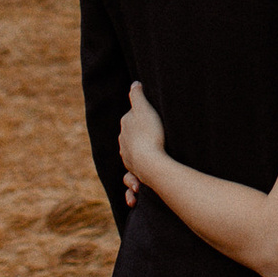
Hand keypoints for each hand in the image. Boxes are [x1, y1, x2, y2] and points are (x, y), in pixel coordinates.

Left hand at [119, 80, 168, 197]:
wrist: (150, 163)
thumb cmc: (150, 134)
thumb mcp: (145, 109)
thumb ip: (138, 96)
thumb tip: (134, 83)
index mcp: (125, 128)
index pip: (130, 120)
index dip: (140, 118)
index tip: (150, 119)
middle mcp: (124, 145)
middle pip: (130, 140)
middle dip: (137, 141)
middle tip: (154, 139)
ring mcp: (129, 161)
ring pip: (132, 160)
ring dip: (138, 163)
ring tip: (149, 164)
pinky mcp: (136, 176)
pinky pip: (134, 181)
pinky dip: (134, 186)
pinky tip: (136, 192)